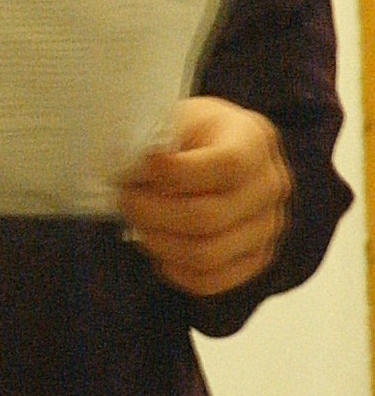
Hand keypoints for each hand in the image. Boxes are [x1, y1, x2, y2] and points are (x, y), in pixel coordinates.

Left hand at [117, 96, 290, 296]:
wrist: (216, 148)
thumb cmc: (190, 131)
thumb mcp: (178, 115)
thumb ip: (159, 136)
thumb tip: (130, 166)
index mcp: (254, 139)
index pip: (227, 166)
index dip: (176, 172)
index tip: (138, 166)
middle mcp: (270, 186)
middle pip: (208, 217)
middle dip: (152, 211)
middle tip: (124, 198)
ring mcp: (267, 227)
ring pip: (206, 254)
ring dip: (158, 241)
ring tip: (135, 221)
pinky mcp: (255, 259)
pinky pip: (211, 280)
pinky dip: (174, 269)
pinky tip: (154, 245)